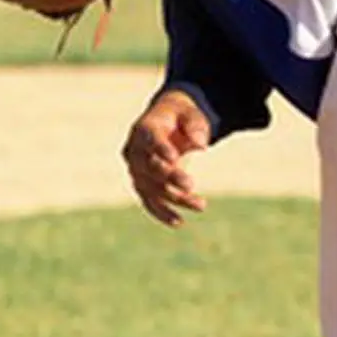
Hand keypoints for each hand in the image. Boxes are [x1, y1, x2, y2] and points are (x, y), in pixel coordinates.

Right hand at [122, 91, 210, 227]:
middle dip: (171, 177)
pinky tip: (179, 222)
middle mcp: (135, 151)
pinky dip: (162, 213)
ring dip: (175, 199)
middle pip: (151, 167)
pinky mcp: (143, 186)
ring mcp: (137, 171)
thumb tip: (201, 145)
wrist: (167, 125)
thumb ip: (196, 125)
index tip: (175, 157)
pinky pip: (149, 202)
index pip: (150, 140)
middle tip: (191, 184)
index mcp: (144, 129)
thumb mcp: (190, 113)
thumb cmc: (180, 118)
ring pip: (152, 189)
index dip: (161, 149)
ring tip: (201, 205)